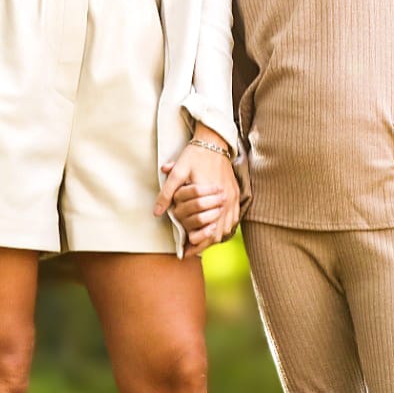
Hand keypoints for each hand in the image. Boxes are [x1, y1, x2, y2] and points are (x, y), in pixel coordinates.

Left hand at [154, 128, 237, 257]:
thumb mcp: (178, 171)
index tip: (185, 251)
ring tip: (201, 244)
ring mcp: (233, 198)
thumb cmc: (195, 155)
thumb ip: (167, 192)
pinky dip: (225, 228)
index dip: (194, 242)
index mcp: (208, 194)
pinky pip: (233, 219)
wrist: (214, 141)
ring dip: (215, 237)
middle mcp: (224, 199)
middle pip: (216, 231)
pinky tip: (215, 231)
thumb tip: (157, 212)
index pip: (203, 227)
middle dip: (204, 243)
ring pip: (226, 227)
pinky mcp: (236, 194)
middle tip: (191, 251)